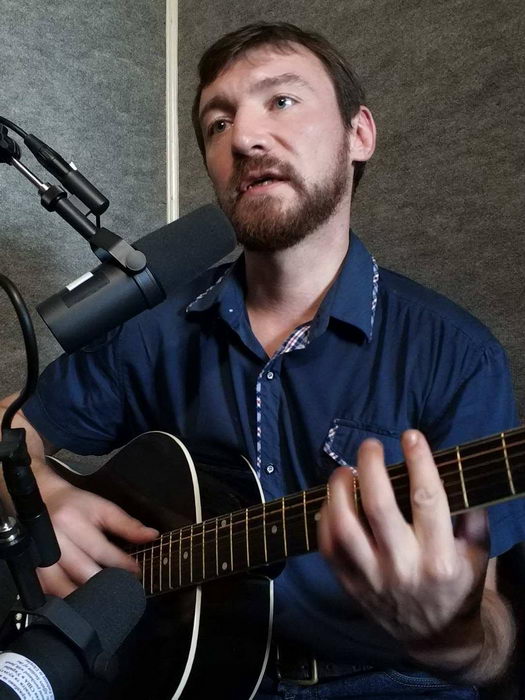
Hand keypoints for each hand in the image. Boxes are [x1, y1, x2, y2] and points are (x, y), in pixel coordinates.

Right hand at [37, 476, 157, 596]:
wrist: (44, 501)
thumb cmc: (76, 506)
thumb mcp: (103, 508)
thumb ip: (127, 524)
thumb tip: (153, 536)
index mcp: (71, 521)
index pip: (100, 549)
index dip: (121, 564)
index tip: (137, 573)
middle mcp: (52, 540)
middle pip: (81, 571)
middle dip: (104, 584)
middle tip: (122, 592)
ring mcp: (37, 557)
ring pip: (61, 586)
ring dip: (83, 598)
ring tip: (103, 603)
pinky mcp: (30, 570)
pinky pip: (46, 592)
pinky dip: (63, 600)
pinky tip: (79, 605)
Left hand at [318, 429, 488, 647]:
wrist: (435, 636)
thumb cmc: (457, 584)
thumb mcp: (478, 554)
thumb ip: (471, 515)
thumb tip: (453, 470)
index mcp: (440, 558)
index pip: (427, 499)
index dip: (418, 461)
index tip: (411, 436)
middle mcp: (404, 567)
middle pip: (378, 506)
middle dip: (371, 466)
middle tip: (371, 445)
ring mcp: (373, 578)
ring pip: (344, 526)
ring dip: (339, 490)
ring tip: (344, 470)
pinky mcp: (351, 585)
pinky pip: (328, 547)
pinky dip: (326, 518)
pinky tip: (333, 499)